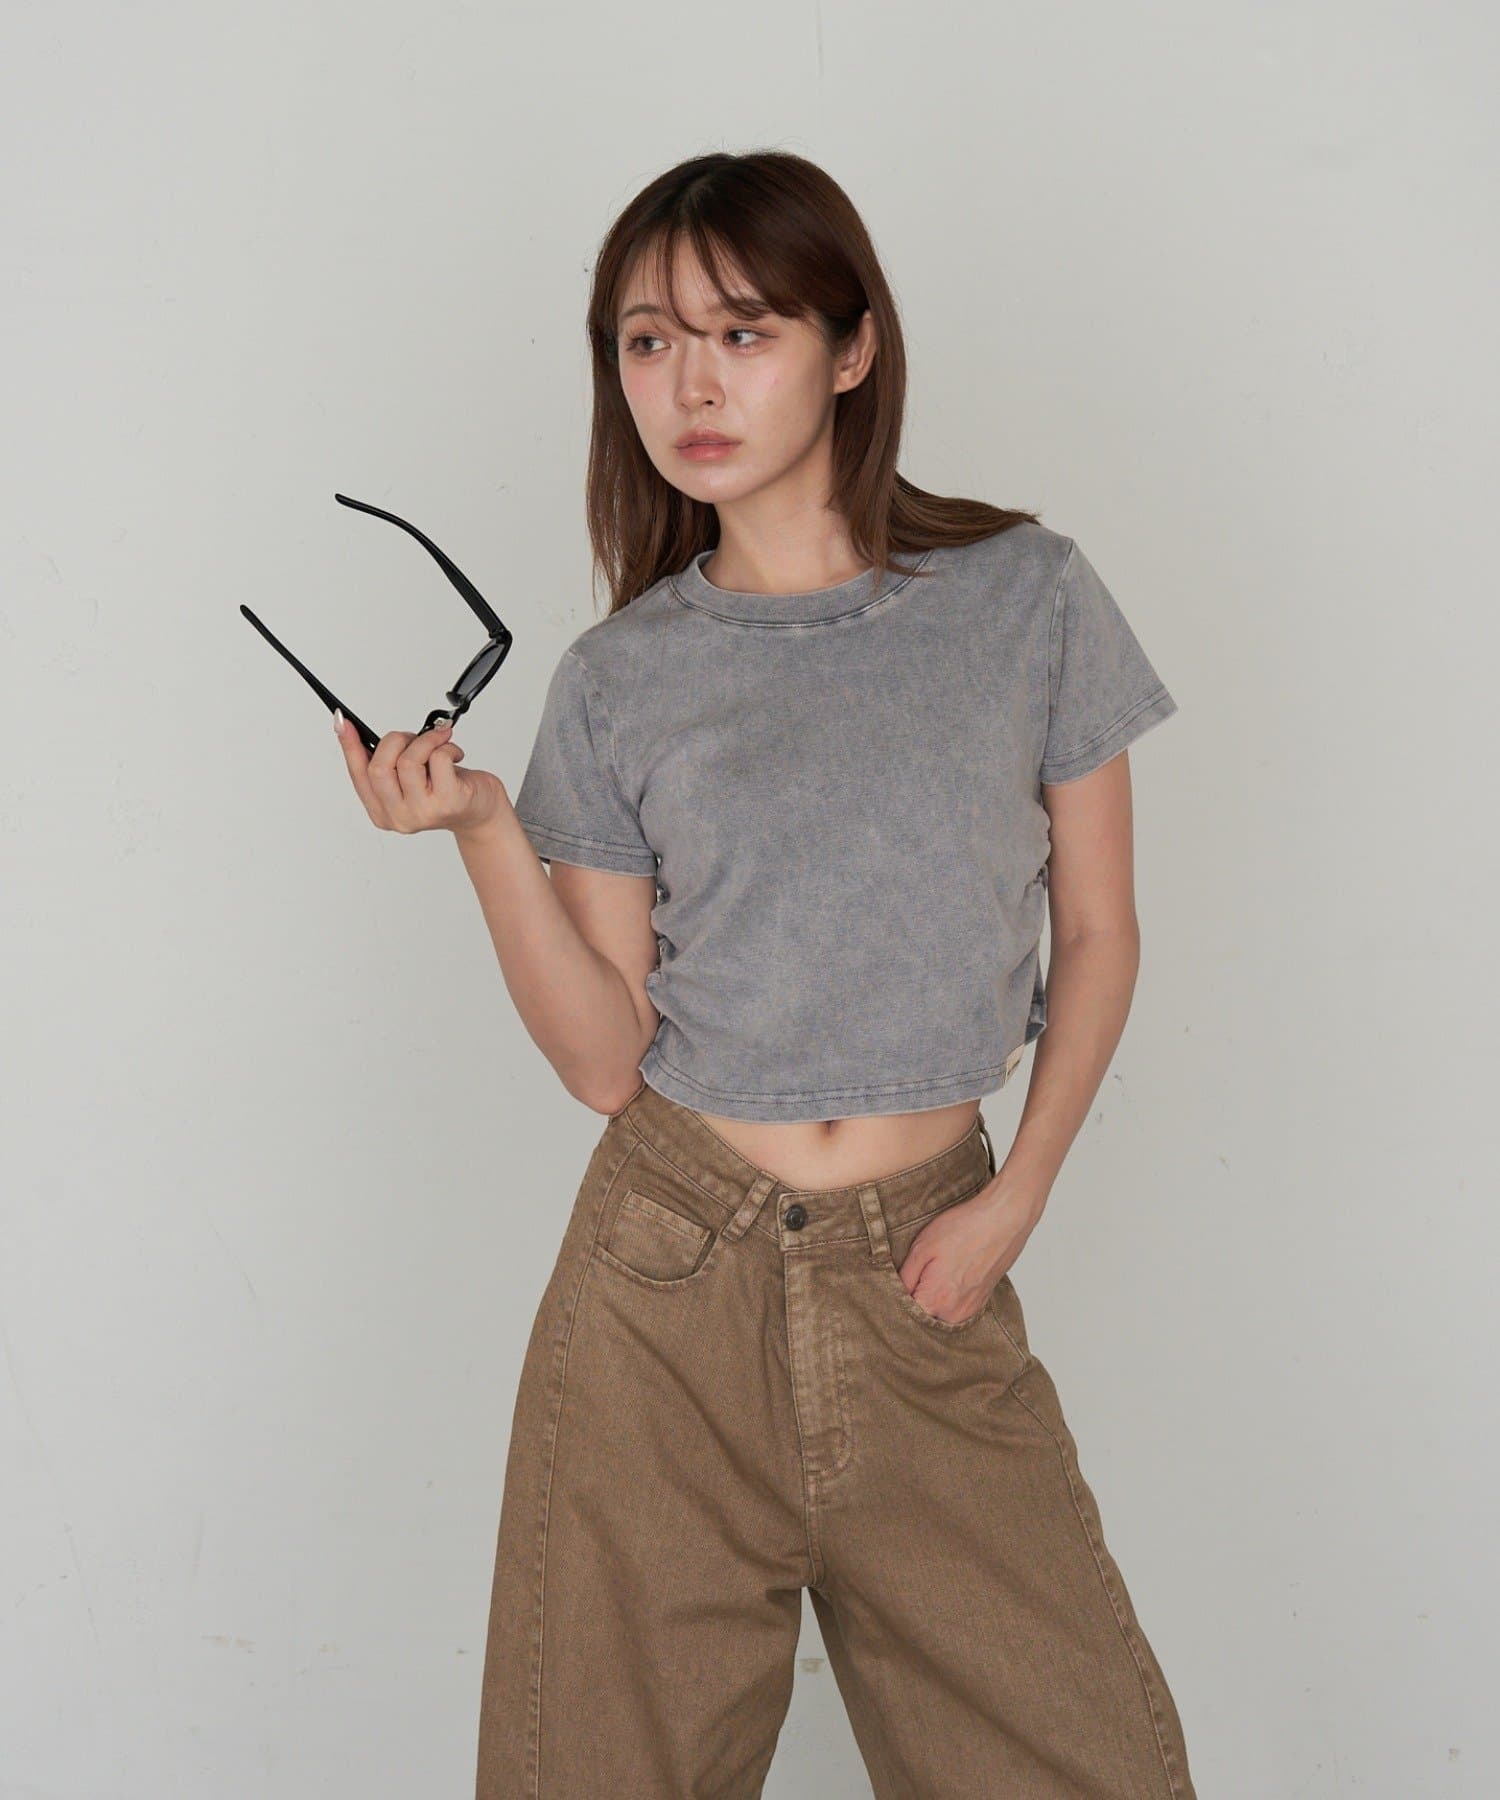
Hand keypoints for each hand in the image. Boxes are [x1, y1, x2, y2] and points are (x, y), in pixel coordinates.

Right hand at [334, 712, 506, 837]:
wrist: (481, 810)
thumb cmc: (446, 788)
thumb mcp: (410, 778)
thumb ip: (388, 763)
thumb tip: (359, 731)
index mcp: (382, 811)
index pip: (358, 774)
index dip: (349, 745)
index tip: (342, 721)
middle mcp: (399, 817)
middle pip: (380, 768)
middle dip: (395, 740)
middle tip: (413, 736)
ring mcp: (423, 813)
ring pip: (408, 761)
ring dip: (425, 740)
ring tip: (438, 741)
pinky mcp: (449, 802)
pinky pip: (438, 759)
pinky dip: (446, 746)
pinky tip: (454, 753)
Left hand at [896, 1180, 1042, 1323]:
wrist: (1003, 1220)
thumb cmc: (964, 1229)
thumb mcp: (922, 1248)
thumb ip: (906, 1277)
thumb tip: (896, 1293)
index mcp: (935, 1301)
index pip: (904, 1314)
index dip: (896, 1299)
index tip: (896, 1283)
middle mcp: (953, 1314)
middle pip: (922, 1315)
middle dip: (916, 1297)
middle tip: (919, 1271)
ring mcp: (969, 1310)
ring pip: (939, 1312)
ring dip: (933, 1296)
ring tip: (938, 1269)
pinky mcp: (980, 1302)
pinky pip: (955, 1306)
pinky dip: (949, 1294)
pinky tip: (951, 1272)